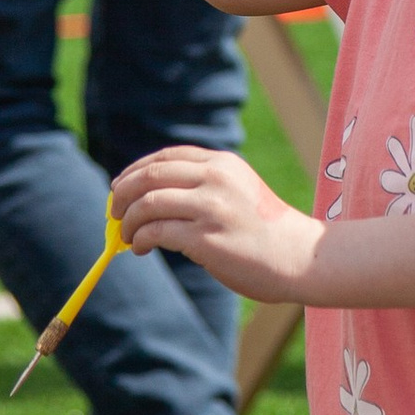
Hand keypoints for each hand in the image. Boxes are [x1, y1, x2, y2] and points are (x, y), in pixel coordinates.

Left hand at [112, 146, 326, 302]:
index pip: (166, 157)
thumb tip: (150, 200)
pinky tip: (141, 248)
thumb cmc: (267, 231)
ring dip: (127, 221)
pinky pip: (156, 232)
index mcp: (222, 164)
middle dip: (123, 194)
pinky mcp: (205, 238)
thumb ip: (204, 186)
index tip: (120, 186)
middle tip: (114, 213)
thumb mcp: (239, 191)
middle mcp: (215, 179)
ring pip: (147, 203)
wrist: (300, 257)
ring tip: (126, 237)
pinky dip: (140, 240)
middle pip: (150, 176)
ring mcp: (210, 207)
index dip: (136, 171)